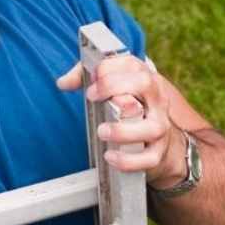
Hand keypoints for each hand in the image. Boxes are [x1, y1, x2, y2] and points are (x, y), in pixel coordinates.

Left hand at [56, 57, 186, 189]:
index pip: (133, 64)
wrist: (162, 141)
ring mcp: (160, 126)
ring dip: (124, 130)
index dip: (110, 69)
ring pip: (152, 126)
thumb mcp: (114, 89)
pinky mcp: (157, 152)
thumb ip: (86, 78)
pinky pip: (149, 158)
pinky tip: (110, 156)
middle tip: (93, 97)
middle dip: (116, 86)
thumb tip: (63, 83)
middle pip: (145, 84)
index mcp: (145, 81)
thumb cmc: (131, 109)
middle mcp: (156, 100)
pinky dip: (129, 160)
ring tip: (102, 131)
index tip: (91, 82)